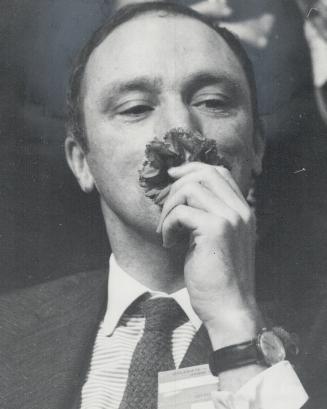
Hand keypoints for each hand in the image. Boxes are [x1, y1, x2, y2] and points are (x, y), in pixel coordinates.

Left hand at [157, 162, 260, 347]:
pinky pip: (181, 212)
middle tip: (164, 208)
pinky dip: (168, 225)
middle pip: (205, 173)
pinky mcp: (216, 230)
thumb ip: (208, 216)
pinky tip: (170, 244)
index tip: (172, 177)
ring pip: (190, 188)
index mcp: (243, 211)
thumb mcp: (217, 241)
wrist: (228, 308)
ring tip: (166, 231)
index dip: (193, 169)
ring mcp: (231, 218)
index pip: (219, 172)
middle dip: (177, 185)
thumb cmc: (217, 278)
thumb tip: (181, 194)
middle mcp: (240, 210)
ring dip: (169, 207)